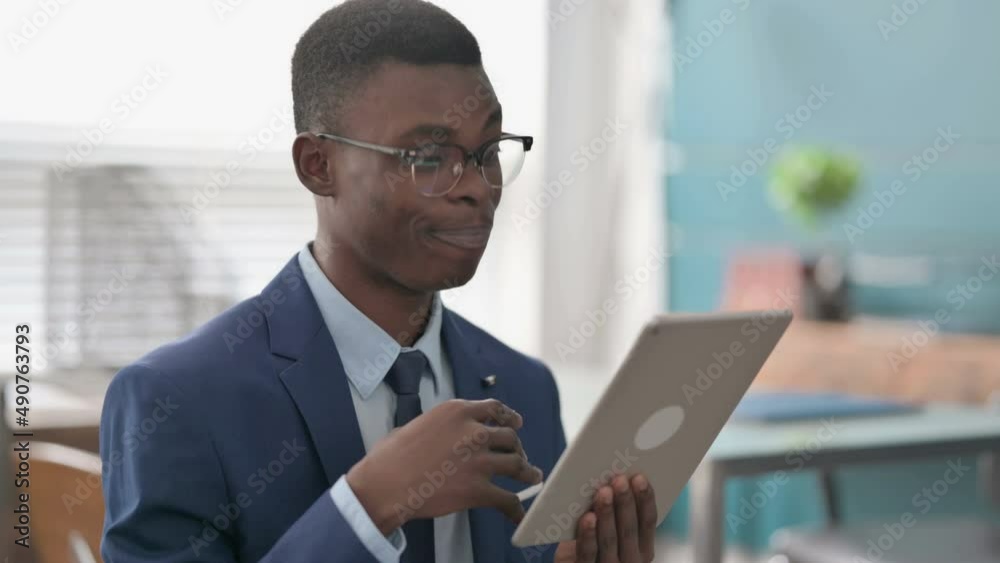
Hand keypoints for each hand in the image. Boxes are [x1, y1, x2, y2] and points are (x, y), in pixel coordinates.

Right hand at [346, 399, 542, 534]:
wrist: (384, 485)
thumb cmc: (390, 457)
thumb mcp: (416, 425)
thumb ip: (439, 426)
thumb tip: (443, 435)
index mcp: (457, 411)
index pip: (494, 409)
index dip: (509, 417)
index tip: (516, 424)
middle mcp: (473, 432)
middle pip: (509, 438)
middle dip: (517, 448)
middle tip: (519, 457)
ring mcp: (478, 461)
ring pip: (516, 465)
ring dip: (527, 472)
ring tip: (532, 477)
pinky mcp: (478, 489)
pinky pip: (507, 500)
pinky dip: (516, 509)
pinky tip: (518, 514)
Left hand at [554, 474, 656, 562]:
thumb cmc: (595, 544)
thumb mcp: (612, 530)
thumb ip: (616, 511)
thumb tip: (612, 478)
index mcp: (642, 548)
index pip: (648, 522)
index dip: (645, 500)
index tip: (640, 478)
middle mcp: (630, 559)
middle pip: (629, 530)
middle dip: (625, 502)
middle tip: (620, 480)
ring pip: (610, 539)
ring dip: (608, 513)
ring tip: (604, 492)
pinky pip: (588, 552)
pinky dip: (589, 534)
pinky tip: (588, 517)